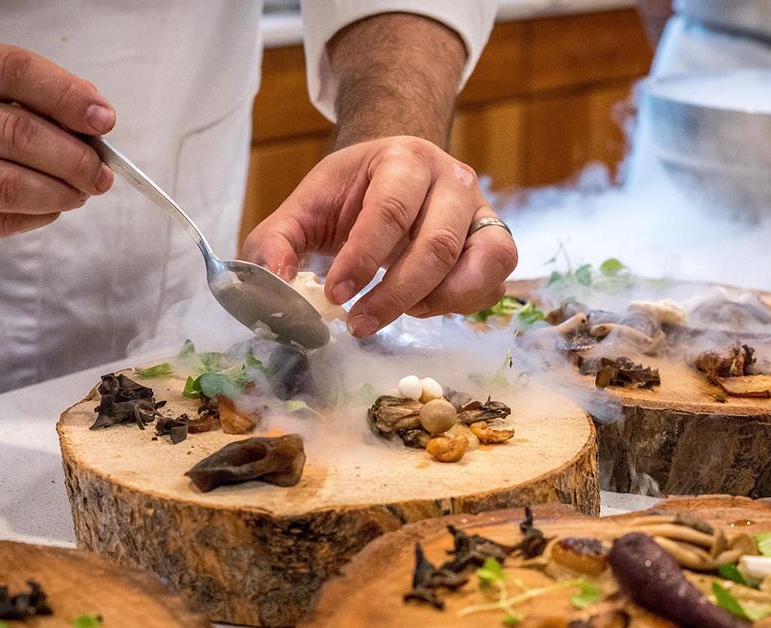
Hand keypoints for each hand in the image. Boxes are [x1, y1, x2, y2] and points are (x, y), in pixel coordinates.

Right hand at [0, 44, 114, 253]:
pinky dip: (38, 217)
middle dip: (74, 158)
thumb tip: (95, 118)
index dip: (66, 95)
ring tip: (80, 193)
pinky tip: (49, 209)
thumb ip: (32, 100)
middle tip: (101, 173)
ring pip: (7, 185)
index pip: (12, 71)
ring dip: (60, 192)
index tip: (104, 121)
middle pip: (15, 132)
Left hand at [243, 136, 516, 337]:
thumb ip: (276, 243)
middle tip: (359, 324)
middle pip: (438, 244)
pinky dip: (462, 305)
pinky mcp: (496, 241)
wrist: (396, 172)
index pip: (389, 211)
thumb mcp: (305, 207)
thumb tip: (274, 287)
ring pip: (482, 263)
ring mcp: (482, 211)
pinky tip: (424, 306)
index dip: (362, 259)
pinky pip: (494, 282)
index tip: (335, 296)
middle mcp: (453, 180)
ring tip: (401, 313)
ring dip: (438, 301)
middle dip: (395, 295)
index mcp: (404, 159)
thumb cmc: (351, 193)